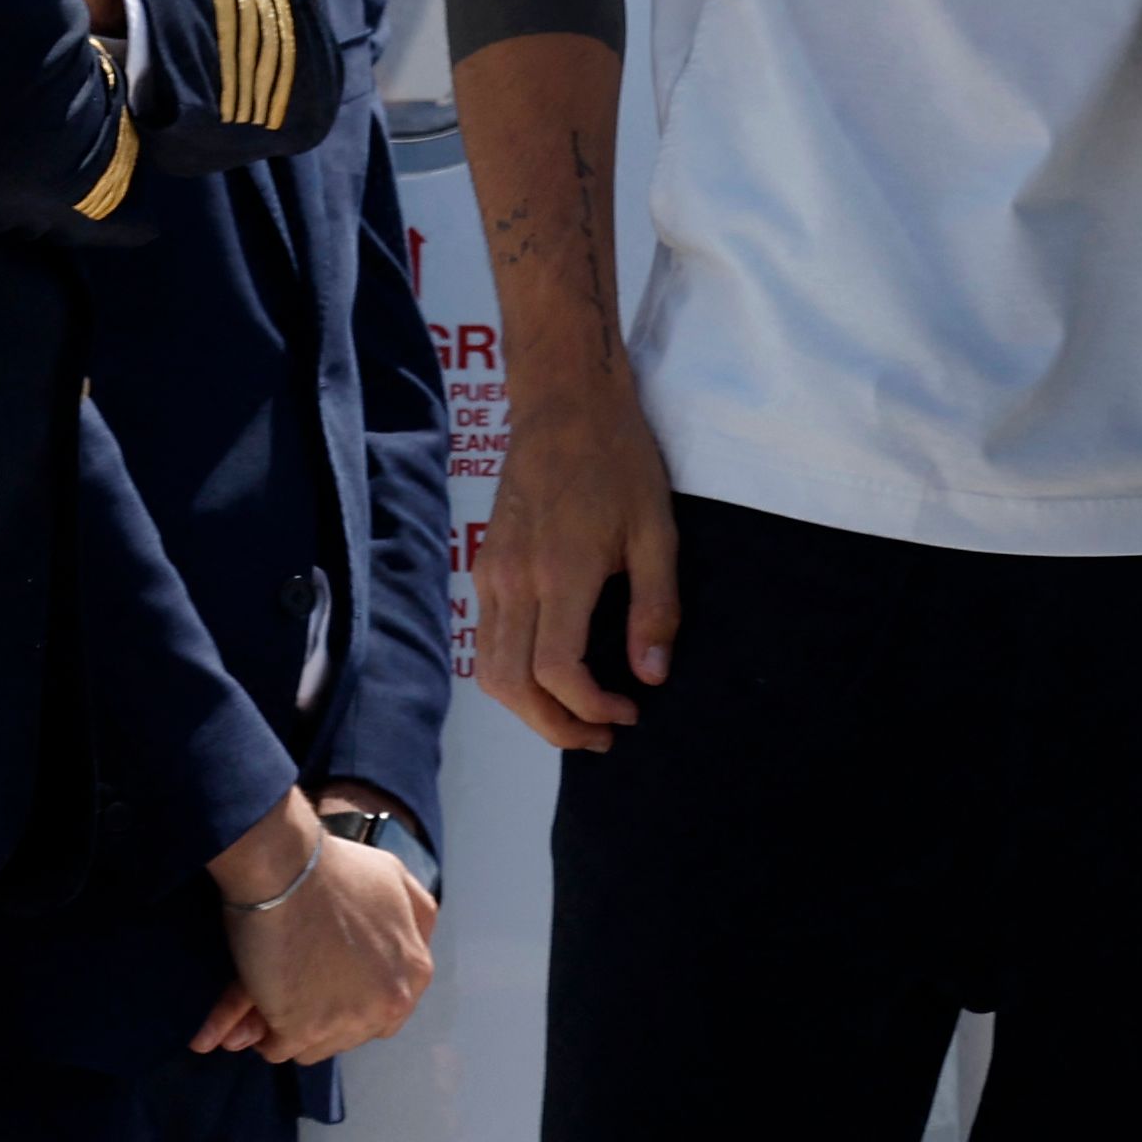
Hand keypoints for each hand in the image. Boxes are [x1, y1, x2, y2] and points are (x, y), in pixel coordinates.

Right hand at [200, 794, 434, 1064]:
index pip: (385, 1013)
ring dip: (290, 1026)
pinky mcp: (304, 1029)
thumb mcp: (398, 882)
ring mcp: (348, 1019)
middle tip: (293, 986)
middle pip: (350, 1035)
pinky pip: (276, 1050)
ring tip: (274, 991)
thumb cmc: (334, 870)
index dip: (349, 1000)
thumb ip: (415, 919)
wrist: (286, 868)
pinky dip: (261, 1033)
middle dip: (321, 1018)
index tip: (324, 983)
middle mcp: (390, 1002)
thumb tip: (415, 944)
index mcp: (415, 973)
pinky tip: (254, 1004)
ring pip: (314, 1048)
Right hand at [469, 372, 678, 750]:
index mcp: (561, 572)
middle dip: (556, 727)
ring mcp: (490, 573)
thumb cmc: (619, 461)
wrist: (564, 405)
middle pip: (512, 685)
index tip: (630, 712)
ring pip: (489, 669)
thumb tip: (651, 675)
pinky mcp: (484, 565)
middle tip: (603, 735)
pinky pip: (485, 639)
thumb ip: (656, 607)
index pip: (557, 671)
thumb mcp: (658, 531)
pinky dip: (513, 674)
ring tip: (579, 715)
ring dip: (530, 708)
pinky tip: (554, 674)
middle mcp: (514, 580)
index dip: (590, 708)